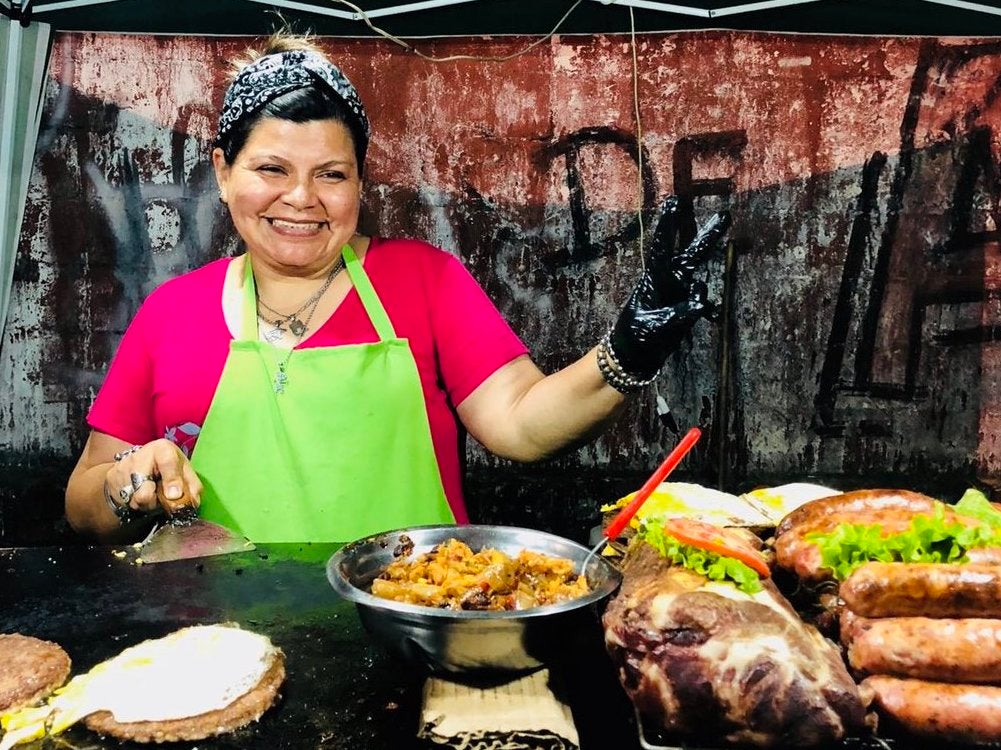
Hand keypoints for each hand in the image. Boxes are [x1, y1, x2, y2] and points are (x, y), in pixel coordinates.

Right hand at [104, 439, 201, 519]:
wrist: (137, 465)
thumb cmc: (167, 468)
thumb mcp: (184, 471)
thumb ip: (192, 486)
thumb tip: (192, 502)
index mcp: (162, 448)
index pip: (167, 462)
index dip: (172, 481)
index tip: (175, 495)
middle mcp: (140, 455)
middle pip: (144, 491)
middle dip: (155, 501)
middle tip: (163, 500)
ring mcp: (123, 467)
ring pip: (135, 500)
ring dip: (148, 505)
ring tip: (153, 496)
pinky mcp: (111, 477)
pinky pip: (127, 501)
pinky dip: (137, 504)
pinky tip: (141, 495)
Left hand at [609, 197, 729, 377]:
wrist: (634, 356)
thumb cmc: (635, 336)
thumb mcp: (652, 326)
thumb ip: (677, 314)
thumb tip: (700, 303)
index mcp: (653, 278)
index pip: (662, 247)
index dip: (668, 225)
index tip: (674, 201)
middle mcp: (669, 282)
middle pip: (690, 255)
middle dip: (706, 237)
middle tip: (724, 216)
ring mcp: (679, 295)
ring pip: (698, 282)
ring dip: (699, 289)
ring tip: (694, 304)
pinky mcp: (687, 311)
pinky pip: (702, 305)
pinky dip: (705, 310)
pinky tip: (708, 317)